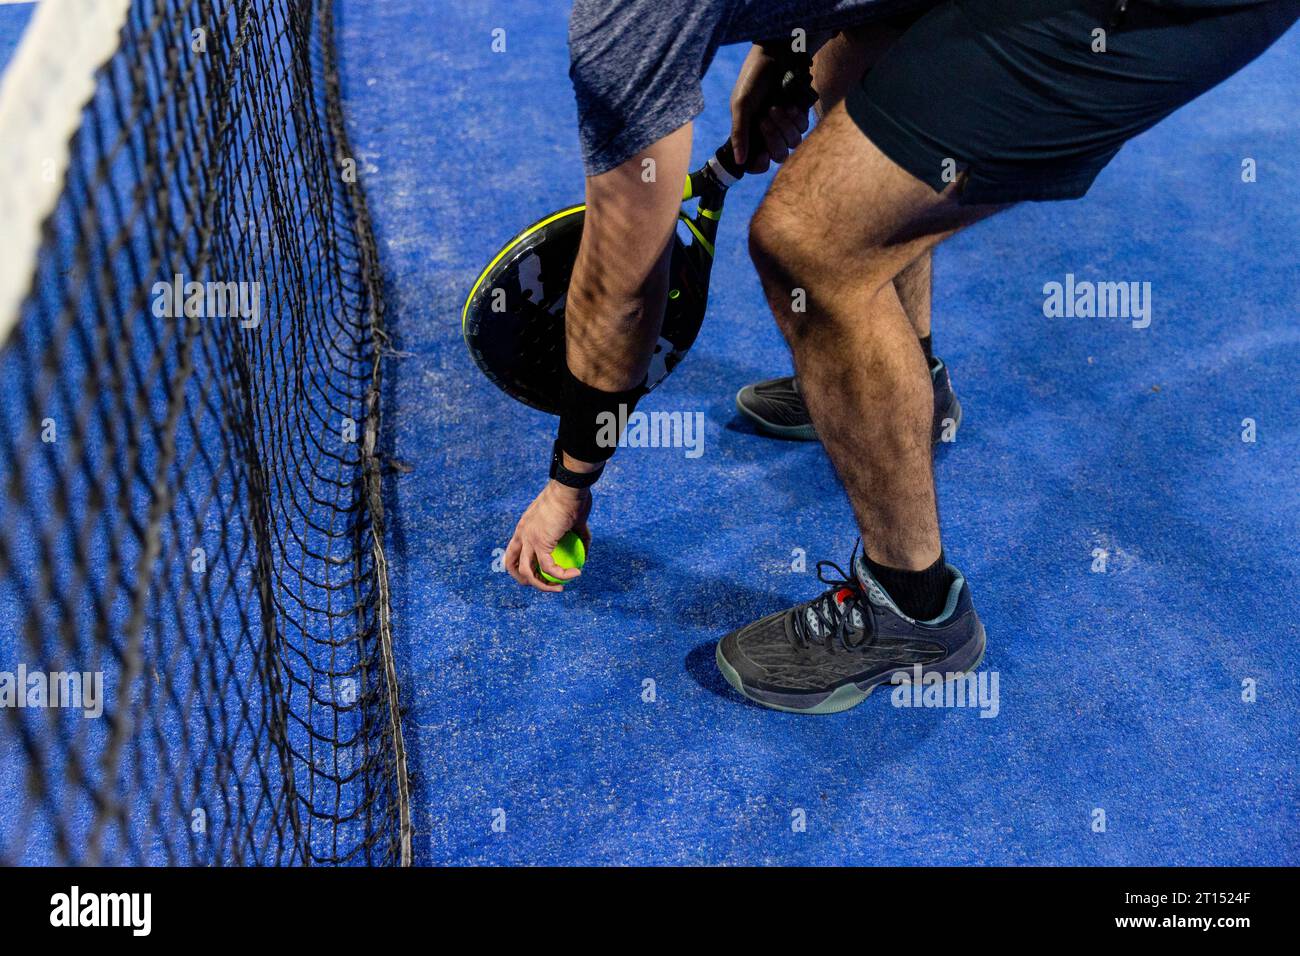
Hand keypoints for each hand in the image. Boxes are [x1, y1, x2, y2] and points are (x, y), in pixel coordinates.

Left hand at [504, 480, 592, 591]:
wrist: (570, 488)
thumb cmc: (574, 498)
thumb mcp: (575, 521)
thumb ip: (579, 537)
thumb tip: (585, 554)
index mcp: (525, 526)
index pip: (515, 550)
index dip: (522, 564)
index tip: (539, 572)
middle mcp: (522, 534)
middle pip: (511, 564)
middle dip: (523, 580)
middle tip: (544, 585)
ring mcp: (529, 539)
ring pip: (527, 572)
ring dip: (543, 586)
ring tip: (560, 588)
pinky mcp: (540, 543)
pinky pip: (549, 567)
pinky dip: (563, 575)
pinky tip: (576, 574)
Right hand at [729, 44, 811, 173]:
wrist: (774, 55)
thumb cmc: (753, 79)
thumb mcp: (741, 105)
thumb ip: (739, 133)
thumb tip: (739, 162)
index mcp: (751, 134)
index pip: (758, 163)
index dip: (760, 164)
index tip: (761, 154)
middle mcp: (769, 133)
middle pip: (779, 155)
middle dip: (772, 138)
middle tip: (764, 117)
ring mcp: (786, 124)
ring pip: (793, 143)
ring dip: (784, 125)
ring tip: (775, 106)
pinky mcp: (800, 114)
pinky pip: (803, 128)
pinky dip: (795, 117)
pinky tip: (788, 104)